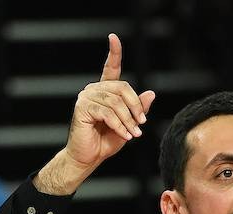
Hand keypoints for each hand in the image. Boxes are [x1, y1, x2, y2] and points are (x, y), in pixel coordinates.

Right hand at [37, 34, 156, 194]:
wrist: (88, 157)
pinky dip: (120, 126)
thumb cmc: (106, 141)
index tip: (113, 37)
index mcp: (104, 91)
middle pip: (122, 88)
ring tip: (134, 134)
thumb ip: (138, 109)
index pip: (110, 67)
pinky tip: (125, 136)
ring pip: (116, 103)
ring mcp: (86, 97)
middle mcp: (94, 90)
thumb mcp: (129, 124)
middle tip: (141, 124)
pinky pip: (107, 113)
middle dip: (135, 107)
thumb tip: (151, 93)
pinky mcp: (82, 108)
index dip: (113, 52)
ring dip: (129, 121)